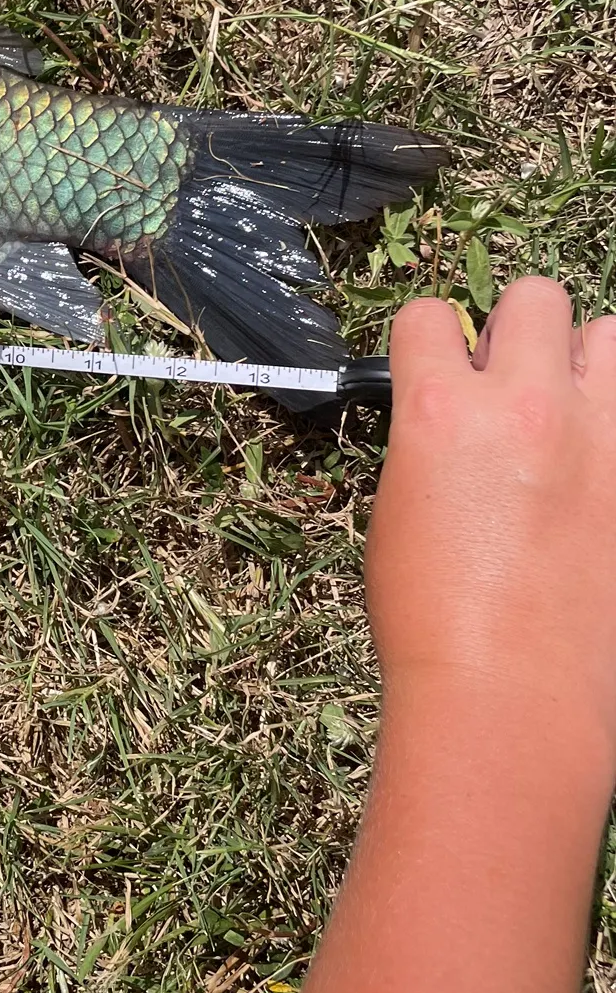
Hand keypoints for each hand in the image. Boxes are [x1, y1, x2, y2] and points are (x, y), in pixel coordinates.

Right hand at [367, 276, 615, 762]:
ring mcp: (605, 436)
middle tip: (511, 384)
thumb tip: (453, 428)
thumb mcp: (398, 519)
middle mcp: (527, 405)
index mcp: (439, 415)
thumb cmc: (434, 627)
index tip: (438, 365)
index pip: (429, 317)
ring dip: (586, 363)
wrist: (510, 695)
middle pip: (535, 298)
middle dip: (517, 332)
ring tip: (572, 417)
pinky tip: (599, 472)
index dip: (430, 341)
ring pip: (613, 334)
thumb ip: (430, 449)